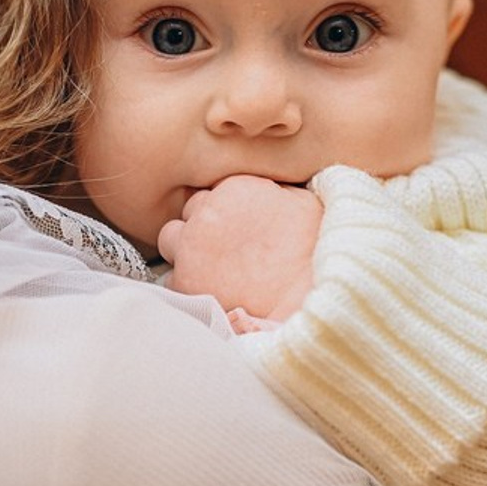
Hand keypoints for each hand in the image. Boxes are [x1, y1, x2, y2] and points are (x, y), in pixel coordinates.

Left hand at [158, 175, 321, 321]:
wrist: (311, 298)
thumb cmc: (316, 251)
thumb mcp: (303, 203)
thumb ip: (273, 191)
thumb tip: (266, 191)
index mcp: (235, 187)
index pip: (213, 192)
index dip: (223, 212)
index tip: (236, 228)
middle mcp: (207, 212)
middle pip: (187, 213)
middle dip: (200, 229)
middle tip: (223, 250)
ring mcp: (191, 247)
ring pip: (170, 242)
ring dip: (186, 252)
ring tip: (212, 271)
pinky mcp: (186, 281)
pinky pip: (172, 279)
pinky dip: (188, 285)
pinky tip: (212, 292)